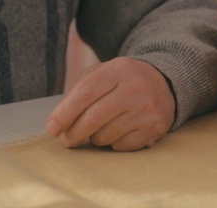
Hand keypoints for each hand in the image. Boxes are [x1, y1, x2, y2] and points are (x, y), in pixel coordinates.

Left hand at [45, 57, 175, 150]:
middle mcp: (135, 88)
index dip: (65, 113)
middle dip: (74, 133)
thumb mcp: (103, 73)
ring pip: (105, 135)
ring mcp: (147, 110)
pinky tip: (120, 130)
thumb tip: (58, 121)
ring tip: (101, 127)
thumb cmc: (123, 80)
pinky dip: (114, 142)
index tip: (52, 128)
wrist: (164, 83)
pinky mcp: (155, 128)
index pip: (86, 92)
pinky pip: (120, 146)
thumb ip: (79, 90)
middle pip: (94, 118)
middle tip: (66, 140)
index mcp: (119, 70)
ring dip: (95, 137)